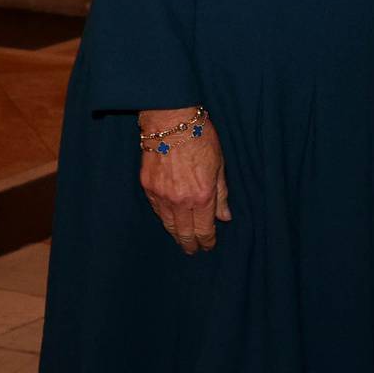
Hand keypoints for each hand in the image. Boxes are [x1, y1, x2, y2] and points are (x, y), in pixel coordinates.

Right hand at [137, 107, 230, 254]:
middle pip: (184, 232)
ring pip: (168, 224)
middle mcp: (180, 201)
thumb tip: (225, 216)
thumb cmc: (201, 138)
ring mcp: (161, 196)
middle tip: (193, 251)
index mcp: (202, 196)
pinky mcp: (147, 188)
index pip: (204, 228)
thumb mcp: (220, 165)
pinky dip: (164, 218)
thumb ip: (221, 194)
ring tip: (182, 240)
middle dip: (190, 244)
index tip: (208, 246)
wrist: (171, 121)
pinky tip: (169, 221)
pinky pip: (157, 210)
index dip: (207, 240)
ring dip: (175, 234)